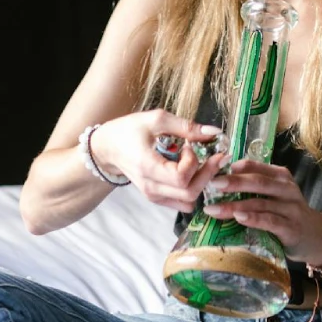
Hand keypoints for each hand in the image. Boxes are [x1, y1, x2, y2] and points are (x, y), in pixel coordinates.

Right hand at [89, 109, 226, 210]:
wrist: (107, 148)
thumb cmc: (128, 130)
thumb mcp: (156, 120)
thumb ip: (186, 127)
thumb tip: (214, 132)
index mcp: (147, 167)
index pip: (181, 177)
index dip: (193, 161)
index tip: (188, 145)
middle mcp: (151, 188)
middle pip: (190, 193)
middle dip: (206, 173)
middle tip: (208, 155)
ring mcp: (154, 196)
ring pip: (189, 201)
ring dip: (200, 182)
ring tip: (196, 163)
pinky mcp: (158, 198)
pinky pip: (183, 202)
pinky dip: (192, 189)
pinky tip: (189, 171)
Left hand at [201, 160, 321, 265]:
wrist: (315, 236)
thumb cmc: (286, 213)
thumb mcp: (273, 194)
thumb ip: (253, 187)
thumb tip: (218, 182)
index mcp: (280, 176)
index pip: (255, 166)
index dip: (234, 166)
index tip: (213, 169)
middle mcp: (287, 189)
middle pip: (258, 182)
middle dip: (233, 182)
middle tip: (212, 184)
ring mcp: (291, 208)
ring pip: (260, 203)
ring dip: (235, 205)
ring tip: (214, 209)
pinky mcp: (291, 228)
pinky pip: (270, 221)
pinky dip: (253, 219)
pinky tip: (238, 218)